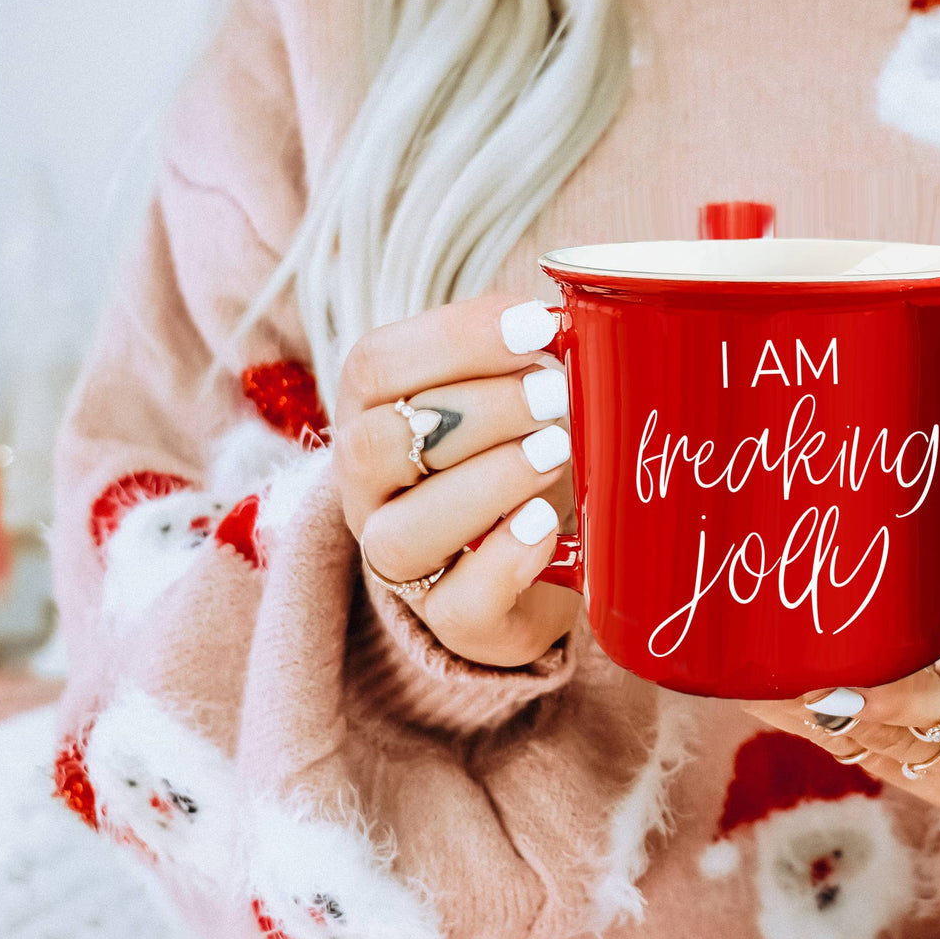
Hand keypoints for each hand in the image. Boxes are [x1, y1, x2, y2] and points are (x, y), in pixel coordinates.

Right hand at [332, 295, 579, 667]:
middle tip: (556, 392)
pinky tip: (546, 525)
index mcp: (373, 414)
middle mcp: (369, 490)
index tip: (537, 324)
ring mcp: (401, 561)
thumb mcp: (514, 395)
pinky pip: (458, 606)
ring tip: (557, 453)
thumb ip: (524, 359)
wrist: (536, 555)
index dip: (454, 339)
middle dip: (478, 409)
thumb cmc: (520, 450)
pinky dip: (505, 561)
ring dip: (486, 484)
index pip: (375, 364)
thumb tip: (570, 318)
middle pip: (379, 444)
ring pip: (402, 535)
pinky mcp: (450, 619)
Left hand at [740, 530, 939, 809]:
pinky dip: (812, 712)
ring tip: (733, 661)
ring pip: (860, 747)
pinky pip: (857, 746)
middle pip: (890, 734)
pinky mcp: (922, 780)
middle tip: (750, 653)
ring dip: (796, 707)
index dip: (886, 695)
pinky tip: (760, 675)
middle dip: (814, 696)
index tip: (826, 676)